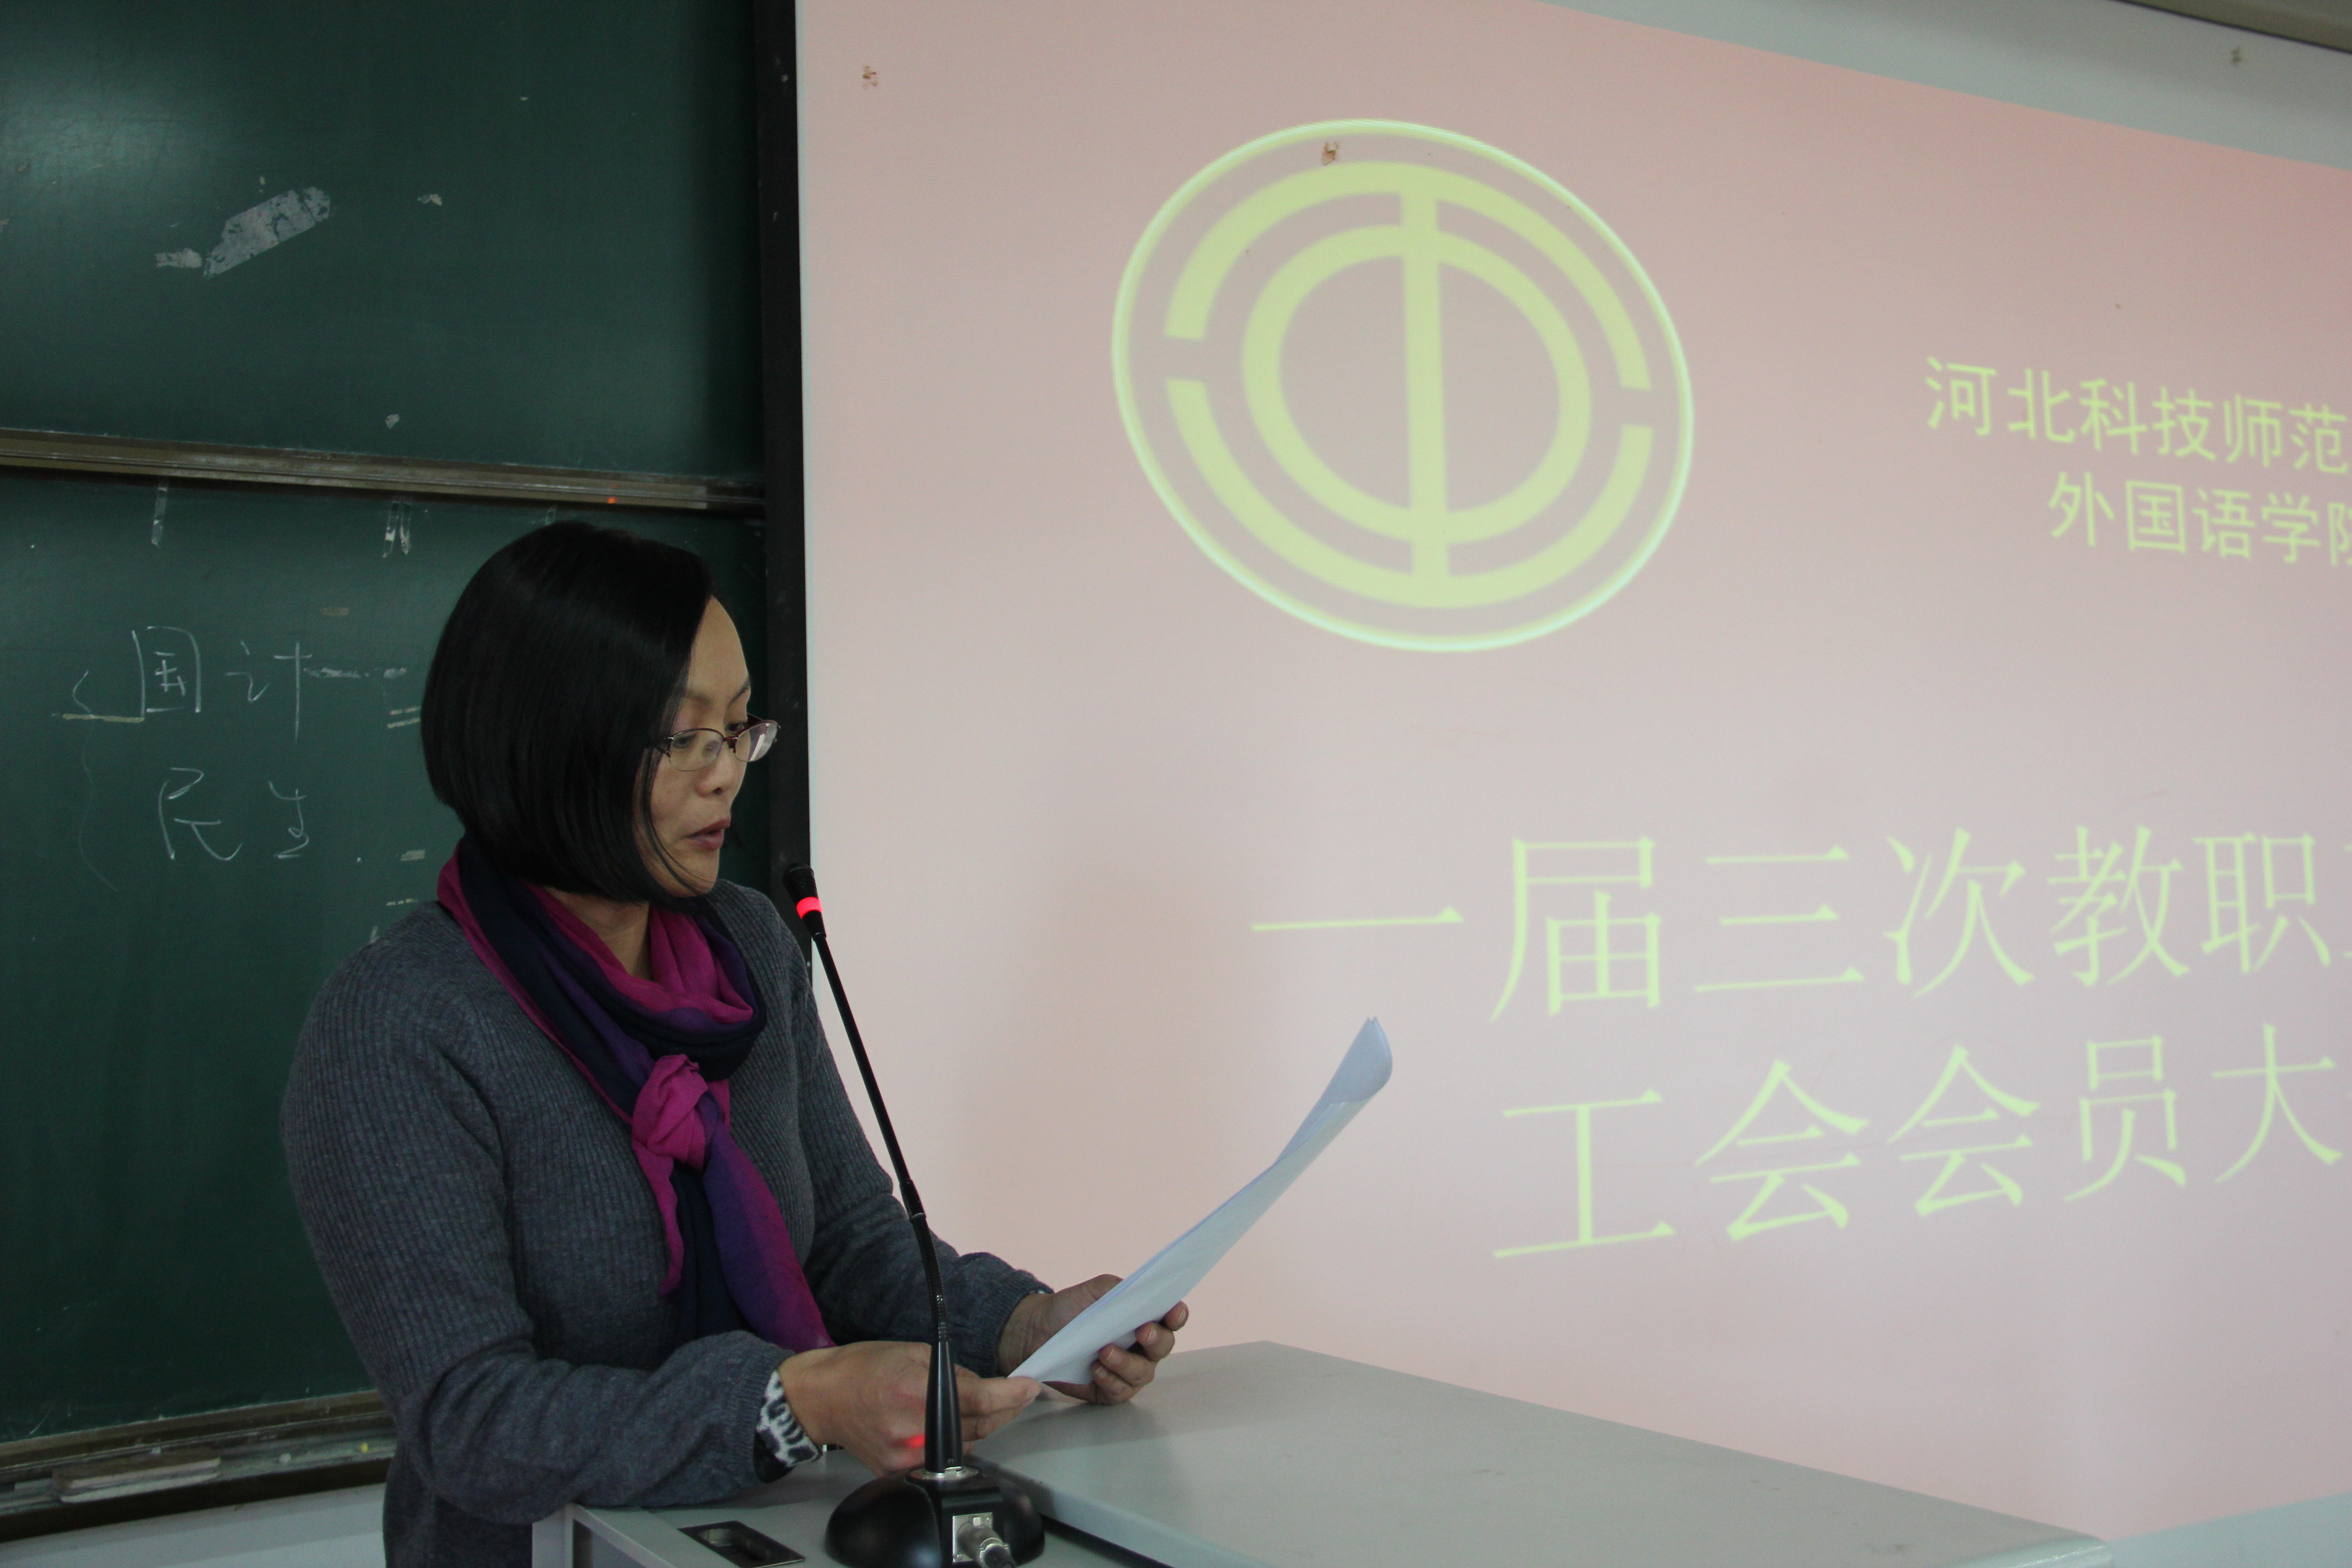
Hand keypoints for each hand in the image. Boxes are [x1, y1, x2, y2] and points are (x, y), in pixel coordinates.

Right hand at [777, 1341, 1039, 1474]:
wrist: (822, 1398)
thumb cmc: (862, 1368)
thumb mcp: (912, 1352)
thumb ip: (954, 1372)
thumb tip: (986, 1388)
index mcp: (915, 1391)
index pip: (979, 1399)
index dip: (1011, 1396)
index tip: (1030, 1388)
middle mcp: (911, 1428)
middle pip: (978, 1426)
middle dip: (1004, 1410)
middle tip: (1016, 1396)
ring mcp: (904, 1454)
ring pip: (965, 1445)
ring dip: (980, 1426)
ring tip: (977, 1406)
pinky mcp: (898, 1469)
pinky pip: (941, 1458)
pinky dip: (953, 1441)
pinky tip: (949, 1424)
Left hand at [995, 1274, 1188, 1404]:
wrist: (1036, 1331)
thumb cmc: (1070, 1308)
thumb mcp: (1095, 1291)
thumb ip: (1119, 1289)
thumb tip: (1141, 1292)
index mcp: (1144, 1318)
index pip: (1171, 1318)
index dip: (1177, 1315)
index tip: (1173, 1311)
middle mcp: (1142, 1346)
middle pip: (1163, 1347)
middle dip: (1156, 1339)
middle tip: (1142, 1331)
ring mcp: (1127, 1370)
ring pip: (1143, 1373)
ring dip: (1126, 1363)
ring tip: (1104, 1352)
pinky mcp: (1109, 1390)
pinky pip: (1120, 1391)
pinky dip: (1110, 1381)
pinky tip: (1095, 1370)